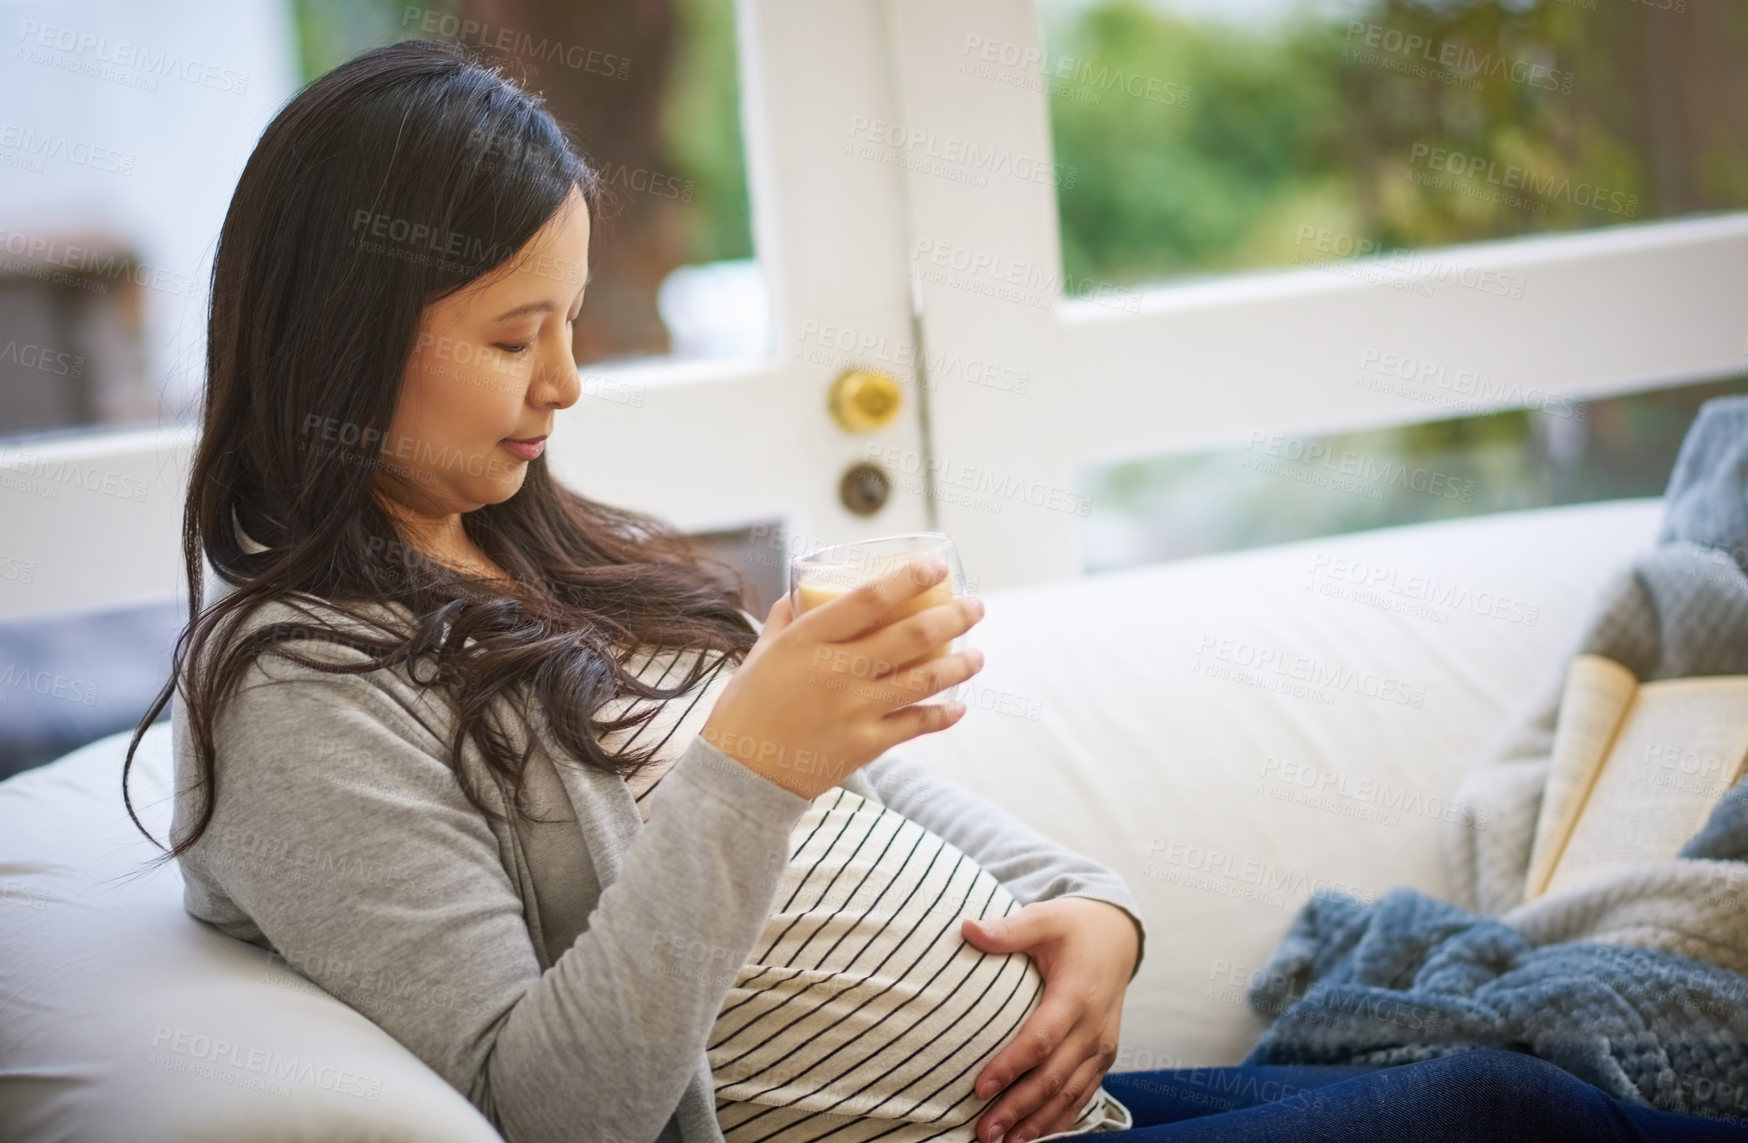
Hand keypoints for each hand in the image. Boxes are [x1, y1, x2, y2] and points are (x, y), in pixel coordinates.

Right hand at [700, 558, 986, 798]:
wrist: (739, 775)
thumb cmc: (746, 707)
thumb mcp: (762, 652)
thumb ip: (786, 618)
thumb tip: (803, 591)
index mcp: (808, 639)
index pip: (870, 599)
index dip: (909, 579)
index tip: (937, 567)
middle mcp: (836, 670)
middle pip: (911, 636)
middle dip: (954, 617)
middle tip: (976, 608)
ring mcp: (854, 709)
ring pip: (925, 679)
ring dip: (960, 665)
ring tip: (977, 656)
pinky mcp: (864, 744)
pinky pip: (916, 725)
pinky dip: (943, 715)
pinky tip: (958, 707)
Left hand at [962, 897, 1139, 1142]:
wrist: (1117, 936)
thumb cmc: (1074, 926)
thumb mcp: (1044, 918)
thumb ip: (1008, 929)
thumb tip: (966, 928)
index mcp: (1076, 995)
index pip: (1041, 1039)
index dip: (1011, 1066)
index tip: (979, 1088)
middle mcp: (1093, 1027)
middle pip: (1054, 1077)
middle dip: (1019, 1108)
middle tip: (984, 1131)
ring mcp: (1102, 1045)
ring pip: (1070, 1093)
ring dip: (1038, 1122)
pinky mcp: (1104, 1056)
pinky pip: (1083, 1094)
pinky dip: (1060, 1118)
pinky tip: (1034, 1135)